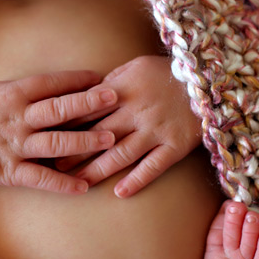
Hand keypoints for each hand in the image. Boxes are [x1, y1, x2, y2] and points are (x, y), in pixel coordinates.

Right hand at [0, 70, 117, 193]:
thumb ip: (25, 88)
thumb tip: (59, 82)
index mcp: (13, 94)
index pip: (51, 83)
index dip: (77, 80)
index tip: (102, 77)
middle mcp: (16, 119)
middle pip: (57, 109)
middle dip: (88, 103)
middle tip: (115, 98)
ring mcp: (14, 146)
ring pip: (55, 143)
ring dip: (85, 141)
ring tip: (111, 140)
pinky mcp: (9, 171)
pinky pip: (40, 178)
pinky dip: (63, 183)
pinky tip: (84, 186)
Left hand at [55, 56, 202, 196]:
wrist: (210, 80)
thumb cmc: (169, 72)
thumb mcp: (136, 66)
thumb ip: (111, 82)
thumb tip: (85, 96)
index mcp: (125, 89)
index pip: (89, 109)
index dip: (68, 125)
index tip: (49, 136)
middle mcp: (138, 110)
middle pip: (99, 135)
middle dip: (75, 151)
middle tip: (54, 166)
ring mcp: (157, 129)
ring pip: (122, 154)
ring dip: (99, 170)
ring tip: (80, 183)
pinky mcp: (176, 145)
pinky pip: (154, 166)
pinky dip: (137, 180)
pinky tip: (121, 192)